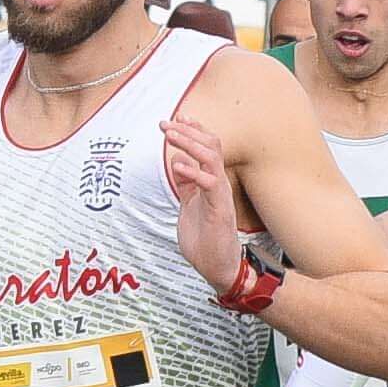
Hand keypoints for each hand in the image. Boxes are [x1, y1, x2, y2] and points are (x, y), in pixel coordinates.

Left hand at [160, 106, 251, 295]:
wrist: (218, 268)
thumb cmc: (205, 240)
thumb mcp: (189, 206)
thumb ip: (186, 185)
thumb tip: (177, 161)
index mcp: (211, 183)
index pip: (208, 148)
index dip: (194, 131)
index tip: (178, 117)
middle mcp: (218, 184)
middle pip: (211, 146)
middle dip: (188, 131)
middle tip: (166, 124)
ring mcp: (221, 196)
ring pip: (212, 158)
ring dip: (190, 144)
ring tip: (170, 135)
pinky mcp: (220, 209)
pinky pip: (210, 183)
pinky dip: (193, 172)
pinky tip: (177, 166)